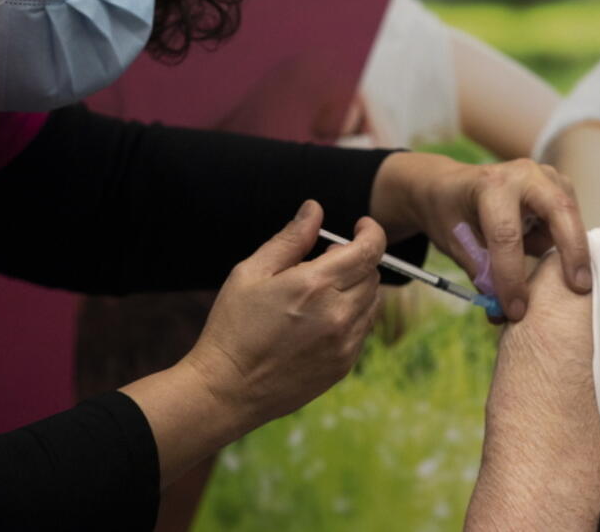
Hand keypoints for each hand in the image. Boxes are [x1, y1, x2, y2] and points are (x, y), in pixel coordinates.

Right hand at [180, 200, 384, 429]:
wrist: (226, 390)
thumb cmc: (233, 328)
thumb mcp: (251, 273)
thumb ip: (290, 239)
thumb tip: (314, 209)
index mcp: (316, 285)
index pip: (369, 249)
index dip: (371, 231)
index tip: (361, 226)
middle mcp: (338, 314)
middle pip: (373, 273)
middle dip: (356, 259)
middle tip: (325, 260)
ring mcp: (345, 343)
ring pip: (372, 301)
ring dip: (357, 287)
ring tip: (321, 291)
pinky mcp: (344, 365)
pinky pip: (364, 328)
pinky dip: (352, 315)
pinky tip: (321, 318)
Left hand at [370, 152, 589, 321]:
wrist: (450, 185)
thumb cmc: (452, 215)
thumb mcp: (457, 244)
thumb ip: (483, 274)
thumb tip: (504, 312)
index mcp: (491, 186)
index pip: (506, 235)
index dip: (511, 277)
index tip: (516, 311)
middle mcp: (524, 174)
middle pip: (559, 210)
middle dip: (572, 250)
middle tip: (581, 287)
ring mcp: (546, 176)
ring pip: (570, 215)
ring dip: (568, 249)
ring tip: (560, 277)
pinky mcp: (559, 186)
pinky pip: (571, 218)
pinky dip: (566, 242)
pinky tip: (557, 260)